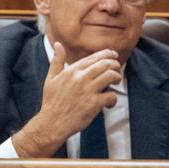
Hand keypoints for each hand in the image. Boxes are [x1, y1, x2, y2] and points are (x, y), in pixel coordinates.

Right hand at [11, 42, 121, 157]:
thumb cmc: (51, 102)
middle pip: (105, 64)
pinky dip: (113, 99)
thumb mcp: (51, 78)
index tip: (113, 55)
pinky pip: (111, 96)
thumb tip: (58, 44)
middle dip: (115, 64)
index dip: (106, 54)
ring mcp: (88, 90)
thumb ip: (57, 61)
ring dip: (117, 77)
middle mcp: (80, 78)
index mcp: (72, 71)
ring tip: (117, 82)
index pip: (93, 58)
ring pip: (110, 76)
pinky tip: (109, 103)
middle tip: (118, 69)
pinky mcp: (93, 104)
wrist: (52, 123)